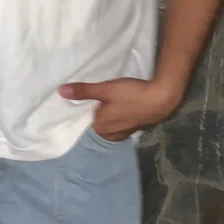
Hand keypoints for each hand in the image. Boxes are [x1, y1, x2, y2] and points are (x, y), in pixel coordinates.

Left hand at [58, 77, 182, 141]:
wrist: (162, 99)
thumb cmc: (131, 95)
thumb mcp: (105, 89)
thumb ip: (84, 91)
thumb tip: (61, 92)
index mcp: (100, 126)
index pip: (82, 125)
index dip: (77, 115)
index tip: (70, 106)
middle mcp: (111, 133)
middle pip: (95, 125)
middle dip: (90, 116)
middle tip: (84, 102)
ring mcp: (124, 131)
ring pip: (107, 125)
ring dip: (104, 117)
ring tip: (100, 104)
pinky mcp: (135, 127)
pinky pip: (119, 124)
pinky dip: (115, 118)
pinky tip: (117, 109)